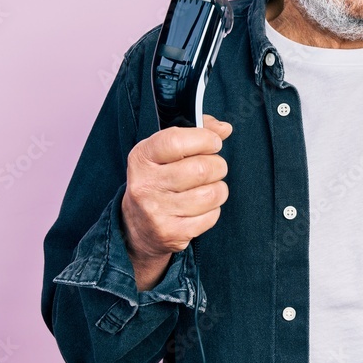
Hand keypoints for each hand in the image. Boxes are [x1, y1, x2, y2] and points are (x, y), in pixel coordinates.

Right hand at [121, 115, 232, 289]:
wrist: (138, 227)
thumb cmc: (159, 179)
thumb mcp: (166, 152)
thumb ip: (196, 132)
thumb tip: (224, 129)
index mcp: (142, 157)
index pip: (176, 141)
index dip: (203, 139)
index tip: (214, 143)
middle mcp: (145, 184)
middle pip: (201, 169)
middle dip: (218, 166)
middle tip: (213, 168)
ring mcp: (156, 211)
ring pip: (211, 193)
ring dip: (218, 189)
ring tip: (208, 188)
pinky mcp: (171, 233)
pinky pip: (211, 216)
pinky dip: (213, 210)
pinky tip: (200, 208)